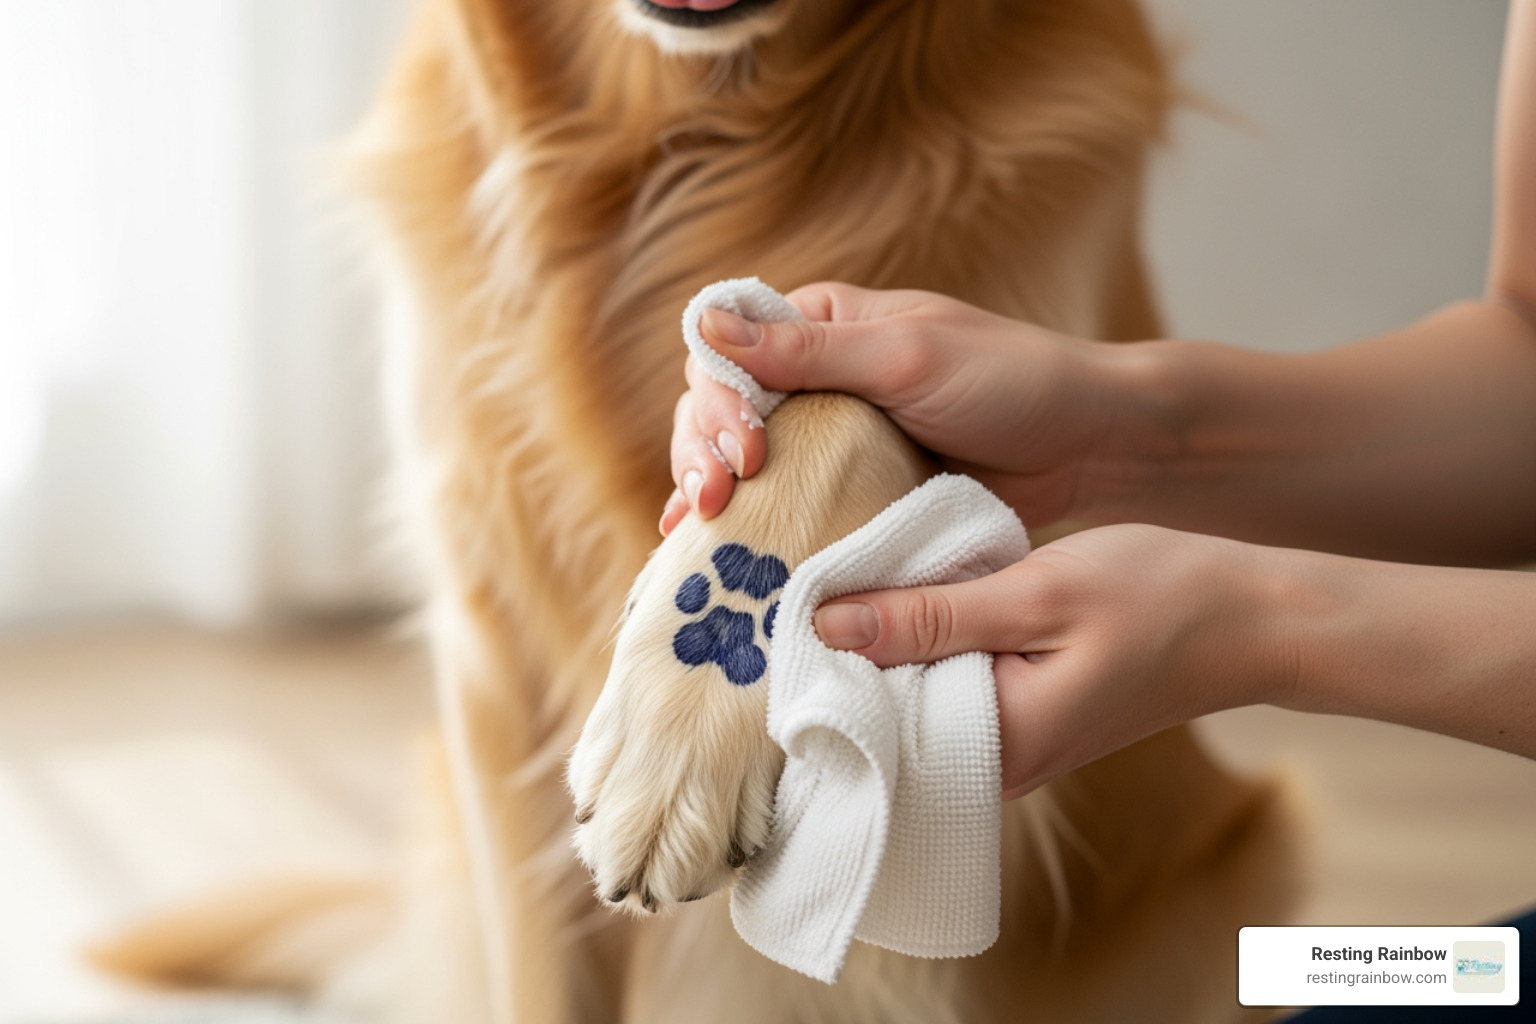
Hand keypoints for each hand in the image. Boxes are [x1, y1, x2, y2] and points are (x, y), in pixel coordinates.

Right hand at [662, 282, 1139, 533]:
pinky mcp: (852, 489)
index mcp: (823, 324)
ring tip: (700, 529)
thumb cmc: (1013, 384)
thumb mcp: (909, 357)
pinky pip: (785, 504)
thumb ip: (810, 350)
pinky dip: (747, 525)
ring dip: (711, 491)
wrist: (1090, 449)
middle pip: (720, 410)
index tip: (746, 450)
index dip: (717, 401)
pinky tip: (709, 552)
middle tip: (713, 500)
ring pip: (741, 462)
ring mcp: (831, 438)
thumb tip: (704, 322)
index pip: (729, 352)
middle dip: (702, 451)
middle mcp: (817, 376)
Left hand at [808, 525, 1281, 798]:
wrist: (1252, 619)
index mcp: (995, 747)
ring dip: (876, 649)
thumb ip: (931, 615)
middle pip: (880, 719)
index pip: (867, 728)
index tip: (771, 617)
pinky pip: (944, 690)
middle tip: (785, 590)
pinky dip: (918, 647)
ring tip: (826, 586)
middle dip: (835, 660)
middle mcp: (993, 764)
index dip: (814, 672)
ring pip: (909, 701)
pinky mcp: (1020, 715)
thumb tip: (826, 625)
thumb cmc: (1161, 599)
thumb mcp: (1036, 593)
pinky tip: (895, 599)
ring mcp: (1009, 743)